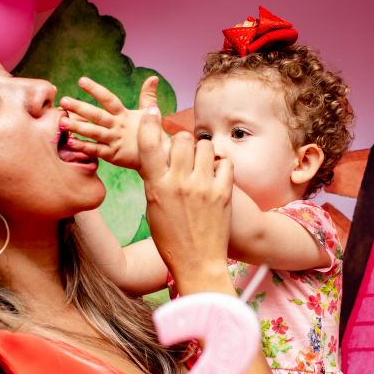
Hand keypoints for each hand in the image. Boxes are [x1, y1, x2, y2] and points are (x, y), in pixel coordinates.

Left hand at [58, 76, 159, 170]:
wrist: (159, 157)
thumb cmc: (151, 132)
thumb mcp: (150, 113)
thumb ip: (147, 96)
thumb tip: (153, 77)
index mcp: (124, 115)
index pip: (108, 99)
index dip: (96, 90)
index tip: (81, 81)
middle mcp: (118, 126)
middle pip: (97, 115)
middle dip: (80, 108)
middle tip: (64, 100)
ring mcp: (115, 141)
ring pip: (94, 132)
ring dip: (78, 127)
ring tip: (62, 122)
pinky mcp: (114, 155)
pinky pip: (96, 150)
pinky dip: (84, 147)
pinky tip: (70, 142)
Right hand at [137, 107, 233, 295]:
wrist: (198, 263)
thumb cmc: (171, 239)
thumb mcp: (153, 208)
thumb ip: (155, 180)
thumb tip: (157, 156)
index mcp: (157, 187)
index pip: (149, 143)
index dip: (148, 121)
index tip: (150, 110)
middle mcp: (180, 183)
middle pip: (181, 138)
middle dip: (181, 142)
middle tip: (183, 154)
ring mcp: (204, 187)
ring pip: (205, 146)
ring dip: (202, 151)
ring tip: (202, 165)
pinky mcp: (224, 193)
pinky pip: (225, 162)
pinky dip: (221, 165)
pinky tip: (216, 175)